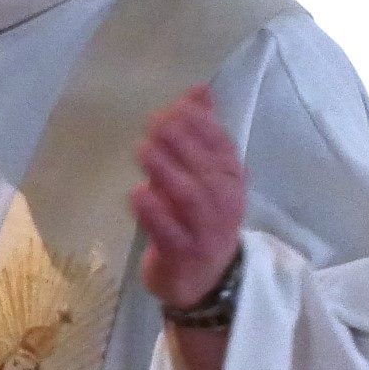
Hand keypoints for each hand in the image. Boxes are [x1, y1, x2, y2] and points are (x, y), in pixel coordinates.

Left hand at [132, 87, 243, 309]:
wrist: (207, 279)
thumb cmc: (202, 217)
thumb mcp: (207, 174)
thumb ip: (202, 132)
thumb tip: (198, 90)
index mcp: (231, 179)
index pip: (222, 146)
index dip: (202, 125)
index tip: (178, 106)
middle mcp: (224, 202)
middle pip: (205, 169)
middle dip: (181, 143)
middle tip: (155, 123)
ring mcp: (205, 230)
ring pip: (190, 198)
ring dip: (167, 172)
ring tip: (144, 150)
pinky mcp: (182, 254)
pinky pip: (169, 232)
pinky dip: (154, 213)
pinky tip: (137, 194)